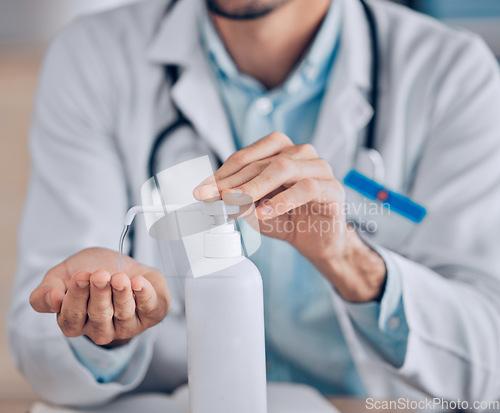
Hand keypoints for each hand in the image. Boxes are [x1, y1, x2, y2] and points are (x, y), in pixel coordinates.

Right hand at [29, 248, 169, 345]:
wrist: (122, 262)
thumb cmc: (91, 270)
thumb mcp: (62, 275)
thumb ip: (46, 291)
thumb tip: (52, 301)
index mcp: (75, 322)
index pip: (72, 318)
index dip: (76, 298)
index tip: (80, 276)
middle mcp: (101, 329)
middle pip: (99, 317)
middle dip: (100, 294)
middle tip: (101, 275)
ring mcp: (128, 325)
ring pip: (124, 315)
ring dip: (121, 295)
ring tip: (119, 277)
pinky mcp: (151, 315)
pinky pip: (149, 310)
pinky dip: (145, 296)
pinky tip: (138, 282)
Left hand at [194, 132, 385, 301]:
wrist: (317, 242)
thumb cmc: (286, 219)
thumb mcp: (255, 209)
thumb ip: (238, 200)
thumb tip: (214, 196)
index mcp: (281, 151)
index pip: (247, 157)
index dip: (223, 173)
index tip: (203, 190)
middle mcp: (301, 154)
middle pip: (262, 162)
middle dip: (234, 181)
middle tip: (213, 197)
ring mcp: (319, 168)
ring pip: (284, 168)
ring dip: (256, 186)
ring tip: (237, 201)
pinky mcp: (332, 188)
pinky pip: (306, 188)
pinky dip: (282, 200)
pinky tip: (265, 212)